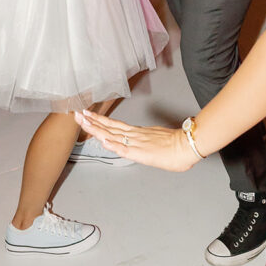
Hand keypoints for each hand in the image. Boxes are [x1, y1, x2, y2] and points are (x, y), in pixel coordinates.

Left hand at [74, 110, 196, 171]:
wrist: (188, 145)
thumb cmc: (176, 145)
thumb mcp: (156, 140)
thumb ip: (145, 142)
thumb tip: (140, 144)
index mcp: (137, 133)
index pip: (113, 125)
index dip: (99, 121)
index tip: (86, 115)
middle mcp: (134, 135)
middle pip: (109, 127)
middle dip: (91, 121)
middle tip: (77, 113)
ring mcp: (137, 142)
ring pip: (113, 134)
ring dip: (96, 128)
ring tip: (83, 122)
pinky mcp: (142, 152)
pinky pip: (125, 148)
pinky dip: (113, 144)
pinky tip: (102, 141)